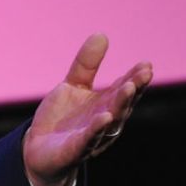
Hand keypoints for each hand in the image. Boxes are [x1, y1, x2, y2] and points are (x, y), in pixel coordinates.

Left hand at [24, 34, 152, 185]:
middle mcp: (104, 121)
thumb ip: (86, 65)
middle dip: (133, 89)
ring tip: (129, 87)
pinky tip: (104, 116)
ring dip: (120, 105)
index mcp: (106, 105)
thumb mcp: (72, 86)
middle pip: (122, 104)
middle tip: (145, 73)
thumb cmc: (62, 119)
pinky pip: (88, 139)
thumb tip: (101, 34)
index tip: (146, 64)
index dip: (135, 78)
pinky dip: (96, 128)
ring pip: (110, 121)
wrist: (38, 150)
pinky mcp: (75, 150)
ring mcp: (92, 137)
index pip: (124, 89)